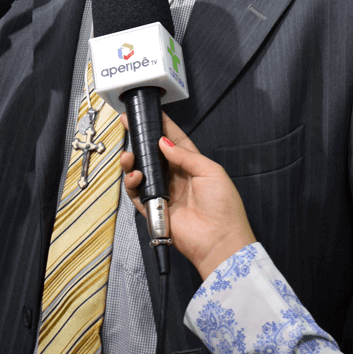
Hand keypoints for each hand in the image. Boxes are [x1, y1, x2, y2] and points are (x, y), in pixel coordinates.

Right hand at [120, 112, 256, 280]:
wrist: (219, 239)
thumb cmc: (223, 207)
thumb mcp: (210, 171)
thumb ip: (185, 155)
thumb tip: (164, 142)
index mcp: (192, 166)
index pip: (174, 141)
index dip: (162, 127)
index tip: (151, 113)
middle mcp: (176, 178)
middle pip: (153, 154)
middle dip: (140, 140)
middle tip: (129, 125)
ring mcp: (164, 193)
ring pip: (141, 172)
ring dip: (132, 161)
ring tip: (129, 156)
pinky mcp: (154, 209)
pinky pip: (137, 193)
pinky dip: (133, 184)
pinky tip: (137, 176)